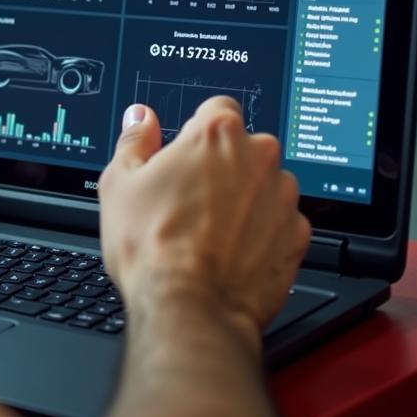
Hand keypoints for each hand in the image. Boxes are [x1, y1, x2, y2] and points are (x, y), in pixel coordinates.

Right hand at [98, 97, 310, 351]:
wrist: (189, 308)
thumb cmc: (152, 245)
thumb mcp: (120, 182)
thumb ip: (135, 140)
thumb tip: (140, 119)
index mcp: (216, 133)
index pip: (219, 108)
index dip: (199, 130)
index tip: (188, 151)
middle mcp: (258, 157)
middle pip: (245, 147)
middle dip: (225, 166)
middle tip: (192, 196)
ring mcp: (283, 197)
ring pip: (266, 185)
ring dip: (246, 198)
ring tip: (211, 229)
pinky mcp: (297, 236)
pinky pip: (280, 222)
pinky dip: (262, 232)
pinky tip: (232, 250)